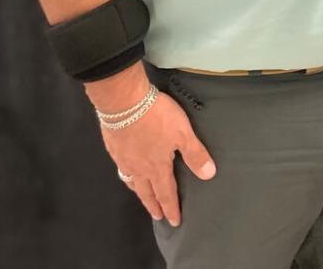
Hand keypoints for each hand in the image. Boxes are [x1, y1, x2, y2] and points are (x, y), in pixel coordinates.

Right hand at [102, 90, 215, 226]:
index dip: (171, 208)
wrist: (123, 101)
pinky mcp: (113, 148)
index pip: (166, 193)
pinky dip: (127, 176)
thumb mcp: (183, 133)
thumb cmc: (156, 117)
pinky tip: (127, 170)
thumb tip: (208, 175)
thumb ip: (195, 154)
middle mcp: (138, 168)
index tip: (174, 221)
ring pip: (132, 182)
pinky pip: (121, 169)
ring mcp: (123, 159)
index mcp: (157, 167)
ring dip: (139, 192)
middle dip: (154, 206)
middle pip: (147, 192)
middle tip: (158, 216)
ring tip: (144, 197)